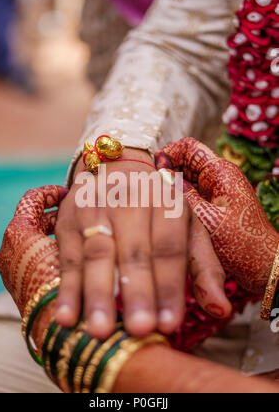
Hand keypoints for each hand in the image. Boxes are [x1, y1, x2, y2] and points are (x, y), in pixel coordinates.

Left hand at [0, 186, 66, 314]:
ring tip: (76, 235)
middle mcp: (9, 250)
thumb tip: (84, 211)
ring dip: (53, 234)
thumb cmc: (61, 278)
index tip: (68, 195)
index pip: (31, 201)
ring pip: (34, 240)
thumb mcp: (68, 241)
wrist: (55, 322)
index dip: (51, 194)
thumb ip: (71, 223)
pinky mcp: (21, 284)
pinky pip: (34, 257)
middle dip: (55, 216)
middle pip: (32, 221)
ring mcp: (13, 269)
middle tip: (76, 216)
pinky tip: (69, 256)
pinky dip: (49, 250)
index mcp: (17, 234)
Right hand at [55, 147, 231, 339]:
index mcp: (165, 202)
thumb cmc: (157, 208)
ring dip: (97, 294)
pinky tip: (66, 316)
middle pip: (134, 251)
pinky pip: (68, 257)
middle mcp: (130, 202)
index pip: (169, 247)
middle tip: (138, 329)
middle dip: (136, 292)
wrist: (116, 171)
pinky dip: (67, 288)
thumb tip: (220, 309)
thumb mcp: (188, 227)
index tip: (169, 324)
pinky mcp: (69, 221)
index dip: (169, 286)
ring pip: (97, 254)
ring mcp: (95, 210)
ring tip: (99, 330)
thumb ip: (203, 266)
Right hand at [155, 138, 278, 294]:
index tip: (155, 169)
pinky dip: (177, 199)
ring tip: (155, 200)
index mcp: (220, 172)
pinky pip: (189, 195)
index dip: (169, 153)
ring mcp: (215, 191)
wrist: (263, 265)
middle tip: (149, 188)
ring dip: (170, 187)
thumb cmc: (242, 243)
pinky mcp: (212, 205)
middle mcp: (218, 177)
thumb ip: (182, 196)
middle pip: (184, 162)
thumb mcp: (206, 219)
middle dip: (166, 171)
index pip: (189, 147)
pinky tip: (166, 211)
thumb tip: (160, 176)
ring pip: (185, 179)